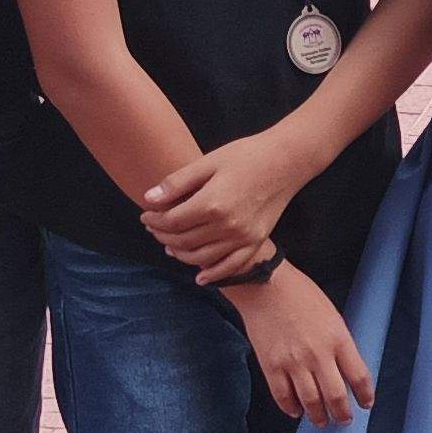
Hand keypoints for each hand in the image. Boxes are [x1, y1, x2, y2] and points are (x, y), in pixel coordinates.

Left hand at [139, 129, 309, 285]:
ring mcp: (243, 237)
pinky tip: (200, 277)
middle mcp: (227, 226)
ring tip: (170, 246)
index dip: (153, 221)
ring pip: (202, 257)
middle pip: (183, 241)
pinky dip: (214, 275)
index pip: (172, 222)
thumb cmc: (245, 155)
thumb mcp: (208, 162)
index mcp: (212, 203)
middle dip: (162, 236)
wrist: (286, 161)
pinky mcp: (256, 241)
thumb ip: (177, 183)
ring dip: (180, 254)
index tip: (145, 215)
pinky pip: (232, 266)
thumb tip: (149, 199)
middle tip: (154, 228)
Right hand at [227, 267, 370, 428]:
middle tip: (344, 419)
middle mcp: (318, 355)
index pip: (359, 377)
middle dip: (342, 413)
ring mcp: (293, 363)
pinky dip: (291, 408)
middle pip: (336, 396)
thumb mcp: (332, 316)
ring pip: (310, 401)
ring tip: (321, 421)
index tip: (366, 404)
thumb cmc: (301, 295)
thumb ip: (339, 343)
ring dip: (318, 416)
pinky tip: (296, 411)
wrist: (265, 285)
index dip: (365, 395)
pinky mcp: (271, 366)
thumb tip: (344, 369)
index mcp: (338, 340)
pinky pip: (283, 396)